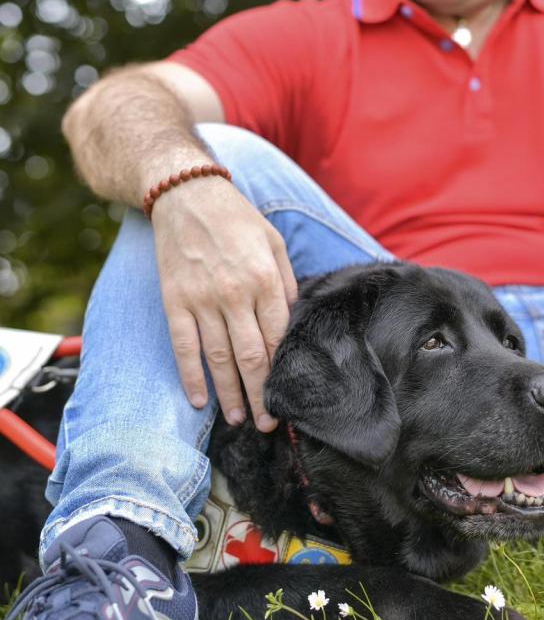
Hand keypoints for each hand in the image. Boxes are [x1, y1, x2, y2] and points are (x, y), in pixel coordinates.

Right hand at [151, 177, 296, 430]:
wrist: (186, 195)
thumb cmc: (237, 218)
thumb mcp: (274, 243)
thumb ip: (287, 283)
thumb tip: (292, 322)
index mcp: (265, 279)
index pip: (278, 338)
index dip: (283, 371)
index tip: (289, 395)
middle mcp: (235, 294)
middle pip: (251, 357)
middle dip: (261, 395)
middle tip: (269, 424)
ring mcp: (202, 300)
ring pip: (219, 359)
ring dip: (230, 395)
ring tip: (240, 420)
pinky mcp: (175, 301)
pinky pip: (185, 347)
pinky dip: (192, 377)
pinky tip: (201, 400)